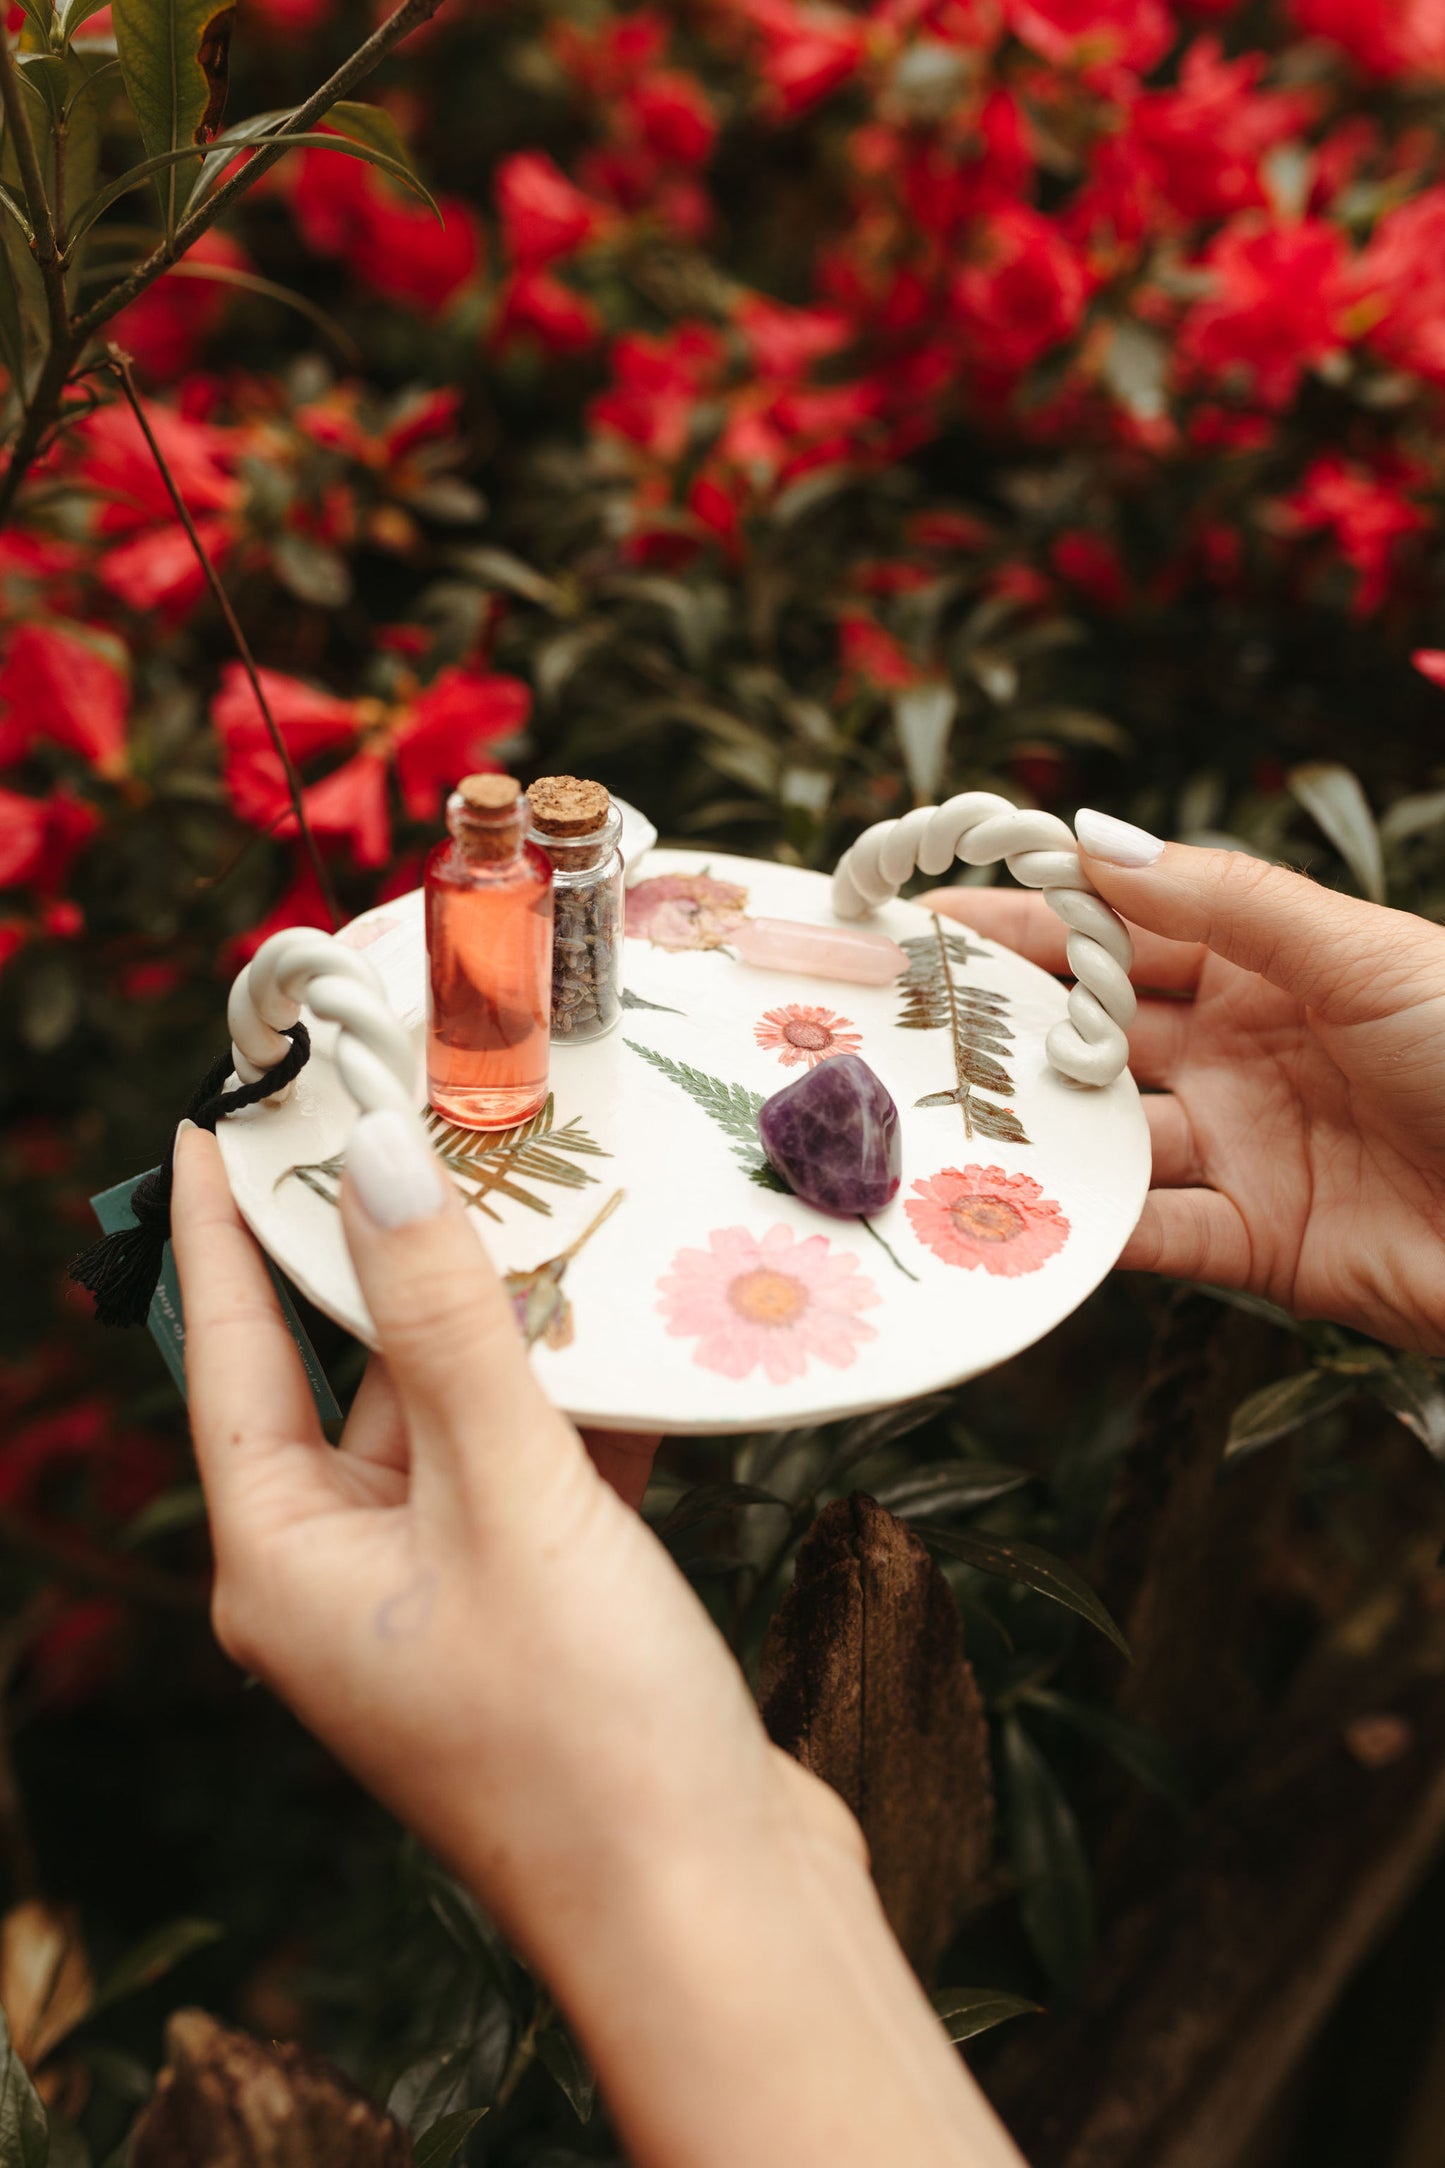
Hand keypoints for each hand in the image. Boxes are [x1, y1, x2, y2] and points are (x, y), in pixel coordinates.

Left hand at [170, 1111, 1021, 2167]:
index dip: (224, 1234)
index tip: (221, 1124)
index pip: (232, 1355)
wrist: (716, 1913)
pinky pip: (536, 1469)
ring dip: (508, 1327)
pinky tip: (637, 1334)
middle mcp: (344, 1579)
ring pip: (458, 1417)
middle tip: (424, 1124)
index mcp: (285, 1562)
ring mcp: (442, 1599)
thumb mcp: (508, 1496)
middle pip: (351, 1377)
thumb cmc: (584, 1731)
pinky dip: (580, 1405)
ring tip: (550, 1201)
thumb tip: (374, 1159)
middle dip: (396, 1260)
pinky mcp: (535, 1612)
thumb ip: (443, 1322)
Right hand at [924, 814, 1444, 1352]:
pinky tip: (1015, 1215)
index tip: (925, 908)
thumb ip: (1224, 900)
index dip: (1028, 916)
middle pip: (1097, 1030)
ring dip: (1029, 1131)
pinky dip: (1088, 1232)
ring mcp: (1246, 1147)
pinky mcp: (1261, 1246)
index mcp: (1273, 963)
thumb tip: (1090, 836)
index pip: (1123, 927)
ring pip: (1108, 1136)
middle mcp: (1243, 1050)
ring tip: (929, 1121)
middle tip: (894, 1016)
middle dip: (1001, 1020)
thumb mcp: (1359, 951)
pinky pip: (1155, 1235)